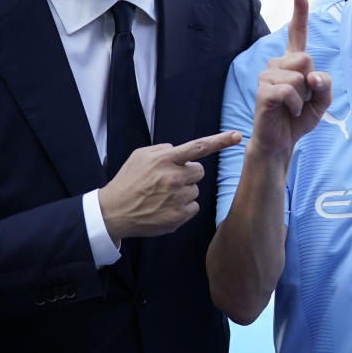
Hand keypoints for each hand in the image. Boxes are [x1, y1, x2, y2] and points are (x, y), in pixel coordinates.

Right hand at [99, 130, 242, 242]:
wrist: (113, 212)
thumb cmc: (128, 181)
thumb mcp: (140, 156)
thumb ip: (163, 150)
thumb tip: (180, 151)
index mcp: (165, 160)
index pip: (198, 147)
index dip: (220, 141)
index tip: (238, 136)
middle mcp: (173, 177)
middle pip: (199, 171)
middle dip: (188, 174)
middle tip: (168, 180)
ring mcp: (177, 198)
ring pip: (196, 190)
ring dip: (184, 191)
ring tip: (162, 195)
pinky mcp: (178, 217)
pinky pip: (193, 207)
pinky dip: (183, 207)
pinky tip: (165, 207)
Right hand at [249, 0, 331, 159]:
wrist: (281, 141)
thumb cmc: (299, 118)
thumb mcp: (322, 101)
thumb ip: (325, 85)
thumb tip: (312, 76)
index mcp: (292, 62)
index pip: (296, 33)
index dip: (299, 12)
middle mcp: (277, 63)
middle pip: (306, 59)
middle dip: (311, 83)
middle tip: (301, 99)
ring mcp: (267, 76)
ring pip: (299, 77)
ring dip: (303, 98)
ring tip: (292, 107)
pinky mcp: (263, 91)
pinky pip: (289, 91)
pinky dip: (295, 106)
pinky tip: (288, 112)